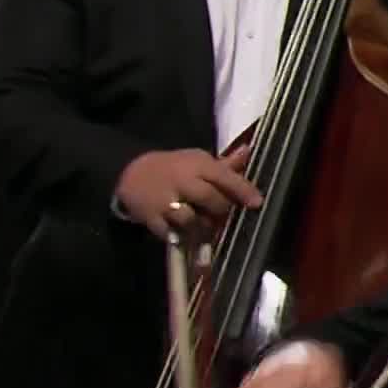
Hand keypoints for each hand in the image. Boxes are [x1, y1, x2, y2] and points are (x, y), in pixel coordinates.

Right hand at [114, 147, 260, 239]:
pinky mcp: (151, 219)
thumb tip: (249, 150)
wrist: (131, 173)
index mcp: (195, 165)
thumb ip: (224, 164)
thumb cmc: (173, 167)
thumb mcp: (196, 160)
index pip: (222, 176)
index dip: (241, 190)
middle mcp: (181, 181)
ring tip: (204, 224)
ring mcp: (164, 201)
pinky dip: (181, 236)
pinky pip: (171, 234)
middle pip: (210, 199)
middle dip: (221, 209)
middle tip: (222, 213)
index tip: (257, 203)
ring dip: (202, 226)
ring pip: (191, 219)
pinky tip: (184, 234)